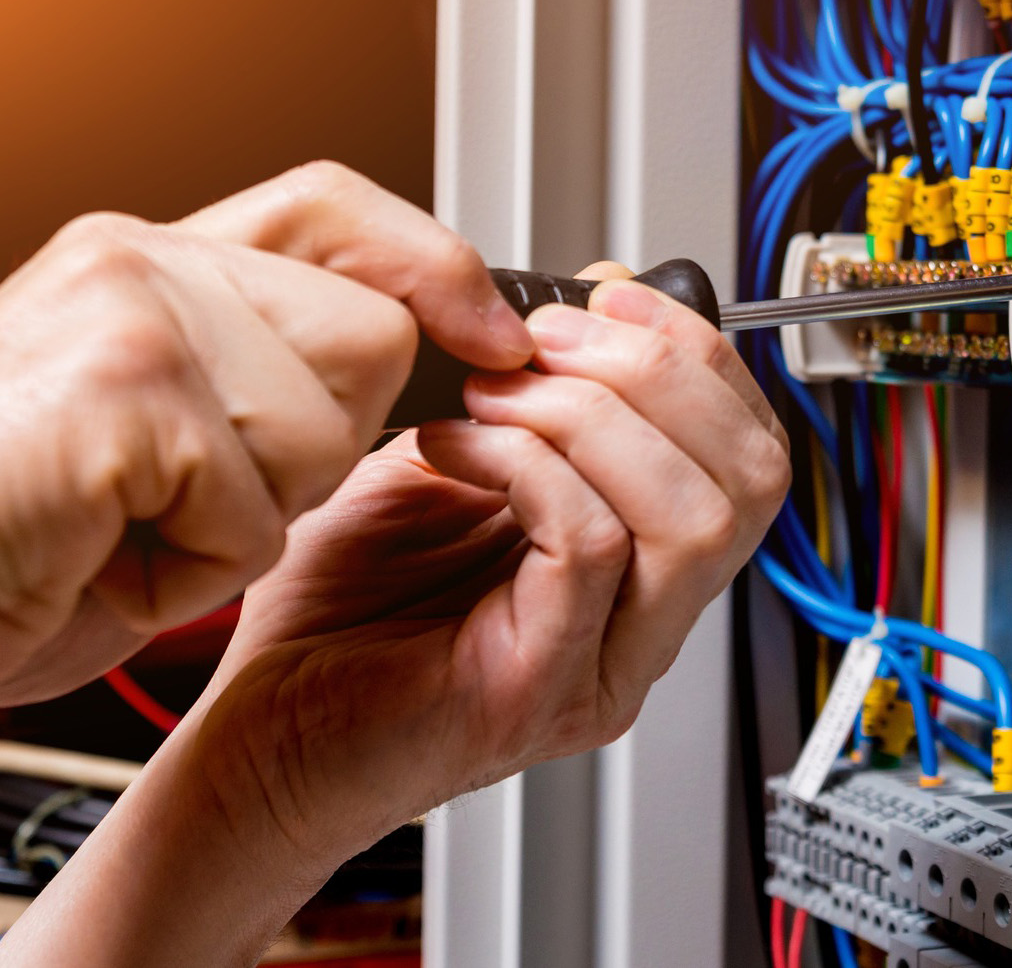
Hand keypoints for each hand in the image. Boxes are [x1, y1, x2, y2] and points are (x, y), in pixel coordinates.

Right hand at [0, 162, 534, 703]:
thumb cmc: (7, 532)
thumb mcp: (159, 433)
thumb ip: (270, 372)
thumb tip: (429, 348)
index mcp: (152, 263)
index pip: (334, 209)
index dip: (432, 266)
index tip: (498, 334)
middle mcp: (139, 263)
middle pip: (371, 340)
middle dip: (315, 451)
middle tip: (183, 494)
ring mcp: (129, 316)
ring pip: (323, 433)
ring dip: (242, 524)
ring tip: (123, 530)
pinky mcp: (124, 394)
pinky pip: (250, 515)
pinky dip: (184, 576)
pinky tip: (94, 560)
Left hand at [186, 270, 789, 861]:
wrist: (251, 727)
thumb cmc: (339, 606)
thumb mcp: (455, 455)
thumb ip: (537, 384)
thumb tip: (602, 290)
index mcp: (644, 566)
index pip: (753, 454)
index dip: (701, 357)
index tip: (611, 296)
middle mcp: (645, 623)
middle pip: (750, 481)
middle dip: (657, 373)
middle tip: (547, 342)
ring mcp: (603, 664)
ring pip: (691, 518)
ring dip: (590, 417)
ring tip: (492, 395)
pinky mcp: (538, 687)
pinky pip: (589, 546)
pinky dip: (525, 465)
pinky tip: (451, 448)